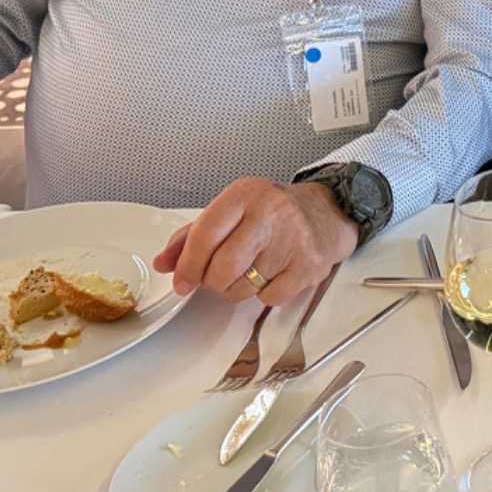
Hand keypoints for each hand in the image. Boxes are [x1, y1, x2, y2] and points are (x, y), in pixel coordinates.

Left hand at [152, 178, 356, 305]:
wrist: (327, 212)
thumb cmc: (274, 212)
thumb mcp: (233, 210)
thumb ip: (193, 235)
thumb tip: (164, 262)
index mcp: (246, 194)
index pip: (206, 234)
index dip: (188, 264)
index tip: (182, 281)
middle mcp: (271, 212)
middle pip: (223, 267)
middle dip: (212, 281)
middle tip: (215, 278)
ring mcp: (293, 239)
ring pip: (244, 287)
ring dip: (236, 289)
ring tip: (248, 272)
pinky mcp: (309, 265)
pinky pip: (269, 297)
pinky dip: (264, 294)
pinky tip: (272, 274)